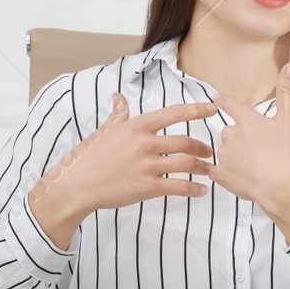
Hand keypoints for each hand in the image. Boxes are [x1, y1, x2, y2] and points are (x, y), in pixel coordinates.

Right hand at [28, 95, 217, 247]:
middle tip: (211, 151)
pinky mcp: (148, 187)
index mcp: (137, 127)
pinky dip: (194, 189)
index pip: (174, 114)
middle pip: (186, 142)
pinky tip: (201, 191)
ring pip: (187, 164)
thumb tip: (119, 97)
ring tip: (210, 170)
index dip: (197, 110)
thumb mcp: (104, 131)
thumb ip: (118, 115)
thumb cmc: (88, 157)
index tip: (212, 109)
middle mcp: (145, 143)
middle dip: (203, 147)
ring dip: (203, 167)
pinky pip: (179, 186)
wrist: (76, 185)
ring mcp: (148, 166)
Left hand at [208, 63, 289, 242]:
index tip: (216, 98)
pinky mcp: (220, 175)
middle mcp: (231, 134)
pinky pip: (219, 172)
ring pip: (226, 152)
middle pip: (230, 132)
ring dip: (235, 157)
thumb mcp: (289, 120)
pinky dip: (227, 175)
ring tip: (255, 168)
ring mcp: (224, 155)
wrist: (281, 187)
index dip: (223, 101)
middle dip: (240, 139)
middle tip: (258, 151)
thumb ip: (286, 92)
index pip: (230, 104)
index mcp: (247, 120)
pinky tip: (241, 178)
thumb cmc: (286, 155)